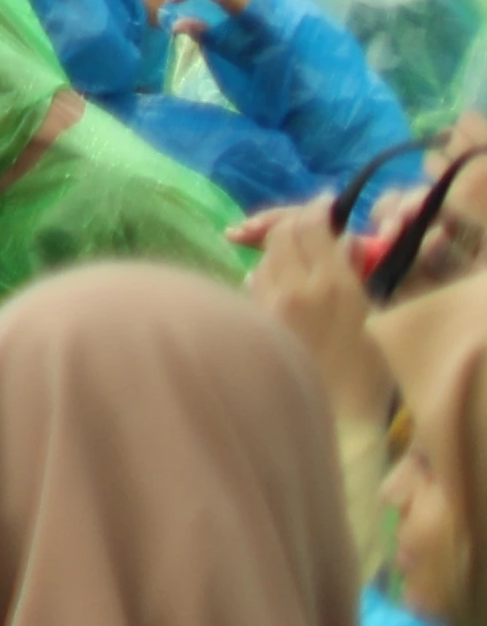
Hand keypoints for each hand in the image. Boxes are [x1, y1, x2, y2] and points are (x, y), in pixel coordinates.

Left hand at [250, 197, 401, 434]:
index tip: (323, 206)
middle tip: (306, 232)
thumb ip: (353, 276)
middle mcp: (300, 287)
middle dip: (292, 227)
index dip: (316, 211)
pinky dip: (264, 279)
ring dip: (276, 254)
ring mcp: (271, 303)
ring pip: (264, 258)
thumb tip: (345, 243)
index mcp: (337, 285)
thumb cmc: (365, 376)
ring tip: (295, 266)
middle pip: (282, 234)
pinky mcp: (254, 320)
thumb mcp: (371, 321)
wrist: (335, 419)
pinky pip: (253, 284)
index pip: (314, 226)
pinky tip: (277, 291)